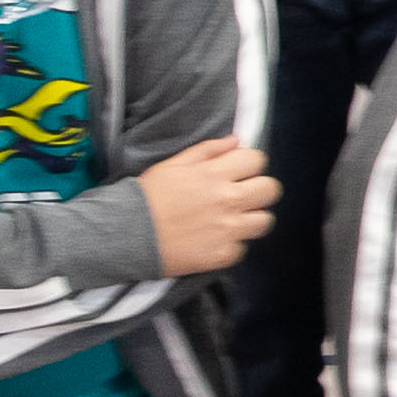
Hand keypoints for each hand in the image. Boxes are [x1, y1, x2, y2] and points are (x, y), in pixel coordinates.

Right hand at [135, 136, 277, 274]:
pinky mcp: (221, 255)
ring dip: (252, 218)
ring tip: (233, 219)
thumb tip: (235, 141)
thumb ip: (208, 150)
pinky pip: (242, 248)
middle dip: (259, 189)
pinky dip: (231, 244)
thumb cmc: (148, 196)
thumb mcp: (173, 164)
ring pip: (265, 221)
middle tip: (242, 194)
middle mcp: (227, 201)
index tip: (238, 171)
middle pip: (271, 190)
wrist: (125, 234)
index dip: (249, 164)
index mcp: (215, 175)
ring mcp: (227, 230)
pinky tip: (214, 239)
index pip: (257, 160)